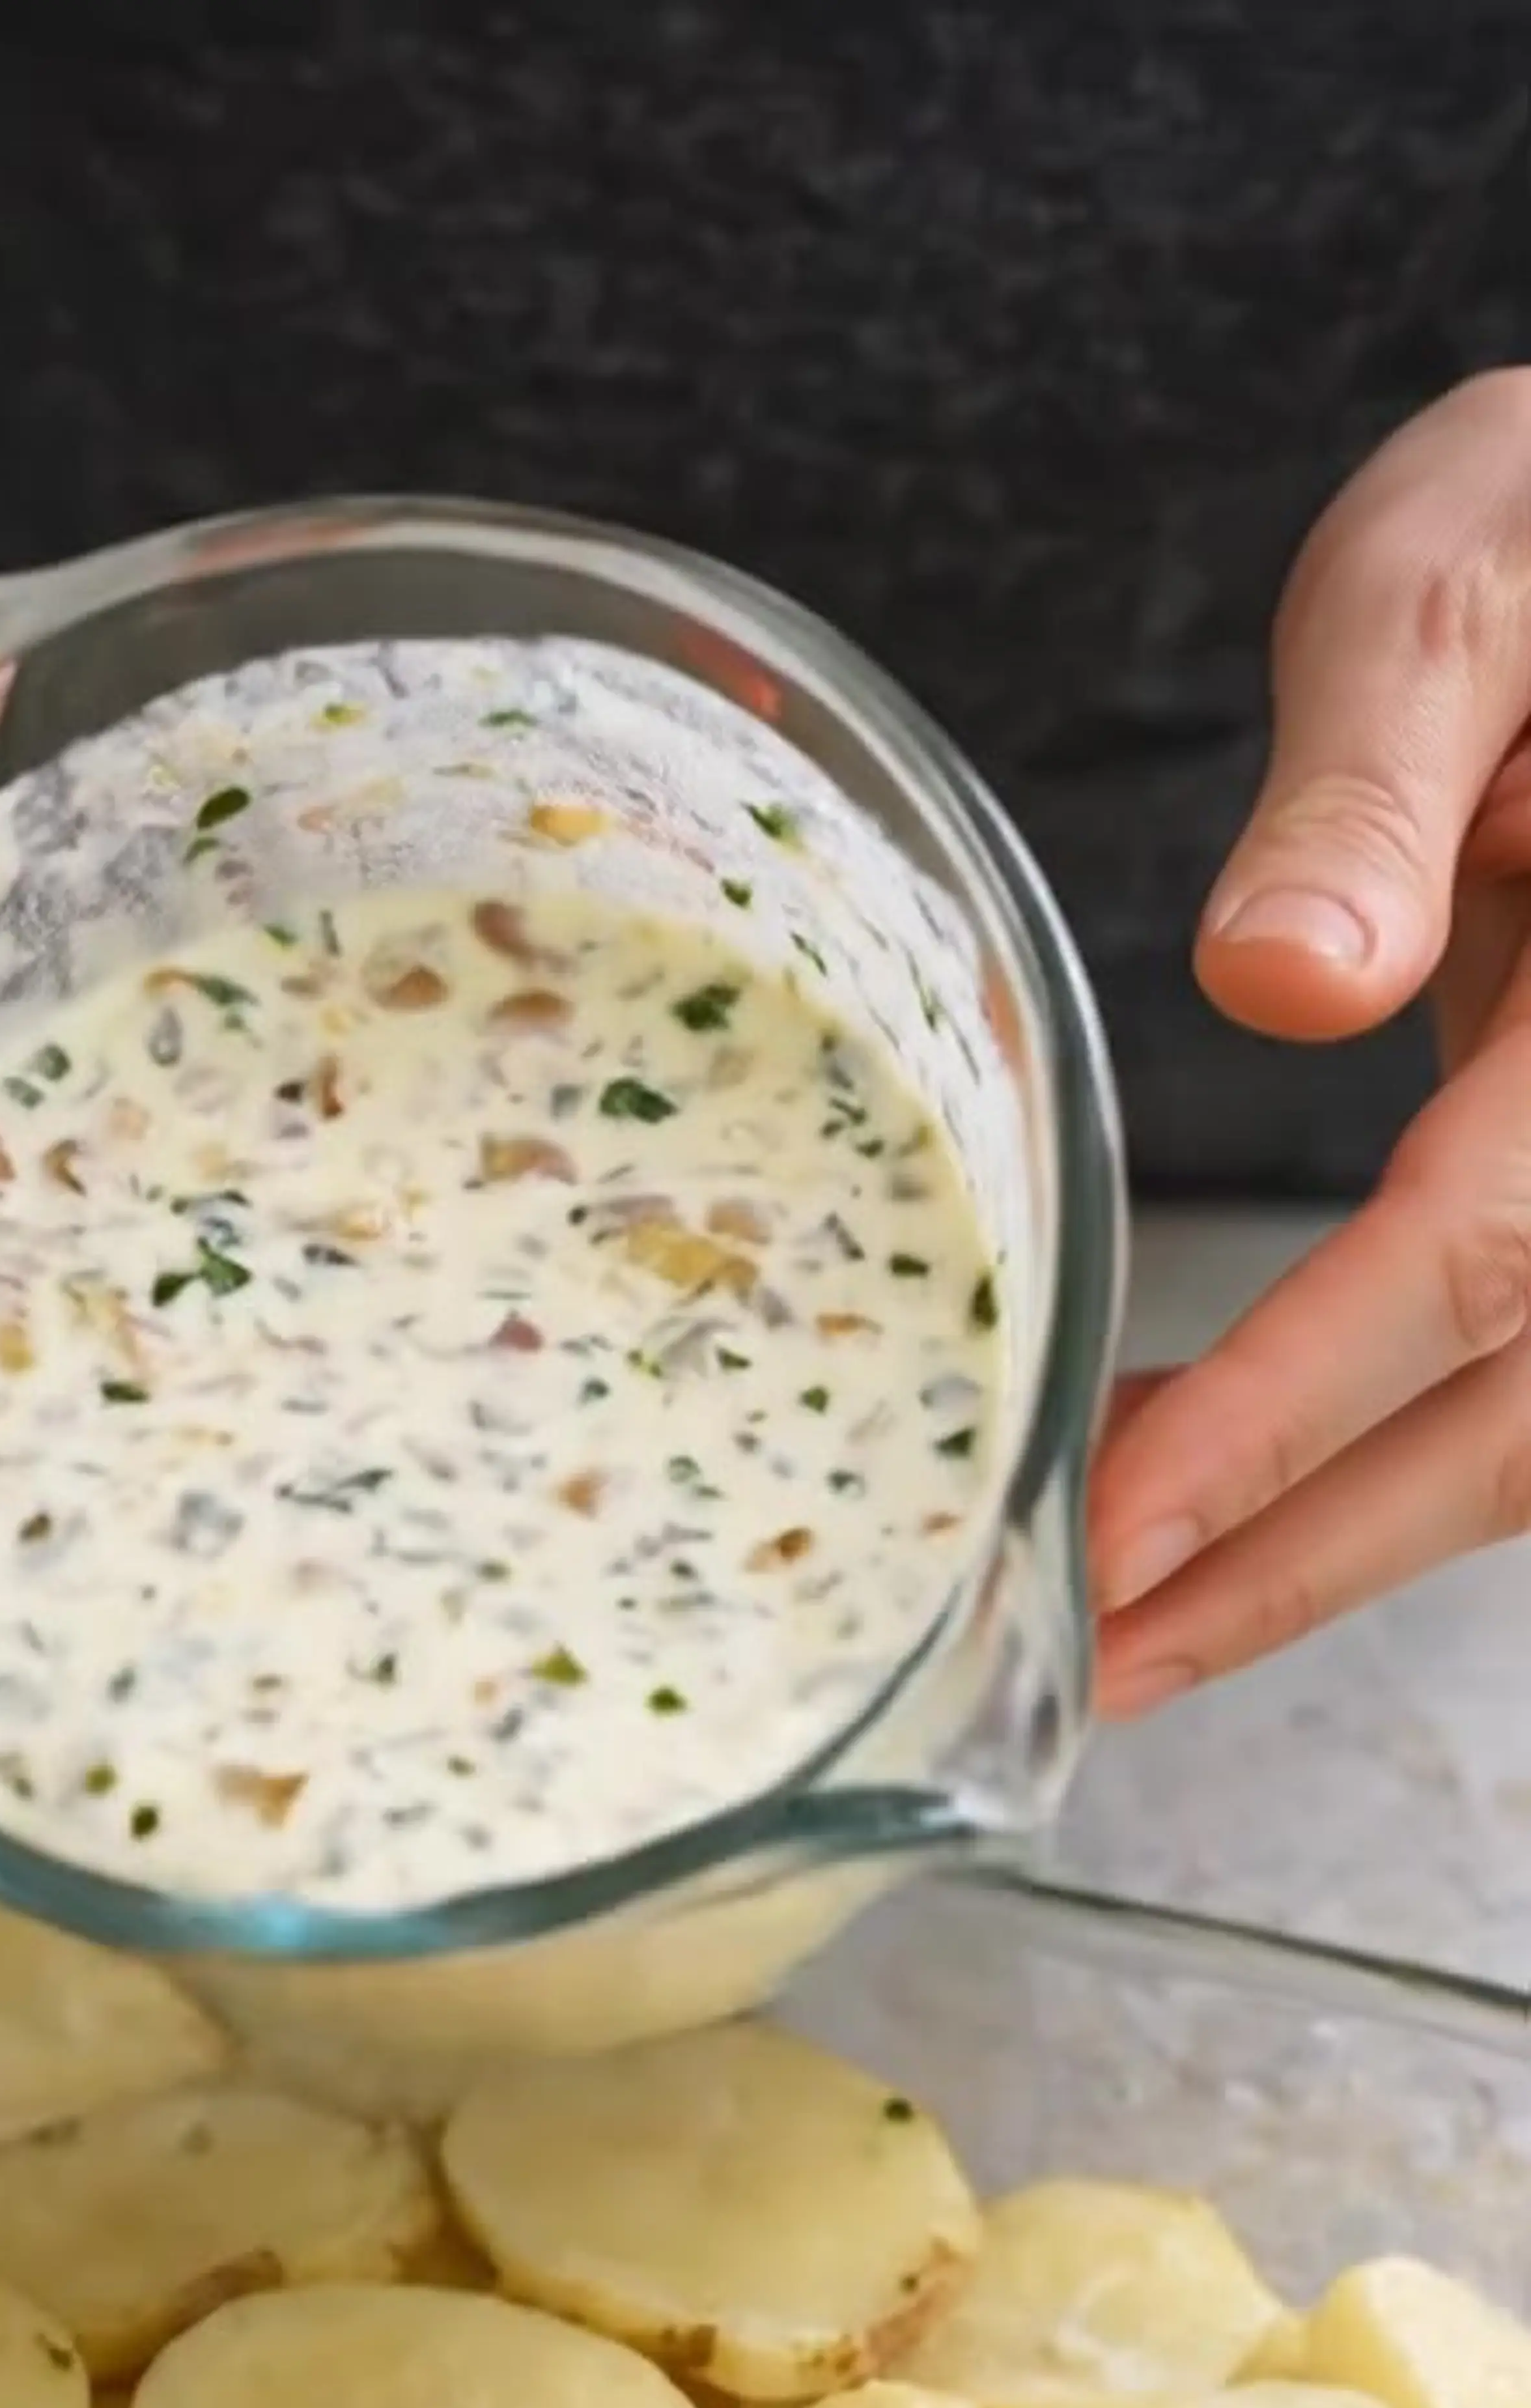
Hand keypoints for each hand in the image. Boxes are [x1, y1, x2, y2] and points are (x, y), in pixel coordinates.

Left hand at [1091, 371, 1530, 1711]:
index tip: (1116, 1526)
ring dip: (1337, 1539)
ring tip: (1123, 1609)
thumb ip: (1375, 772)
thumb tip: (1277, 979)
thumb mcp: (1463, 581)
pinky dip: (1383, 1453)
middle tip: (1086, 1663)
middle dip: (1307, 1557)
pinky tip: (1217, 1472)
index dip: (1294, 1407)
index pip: (1483, 1245)